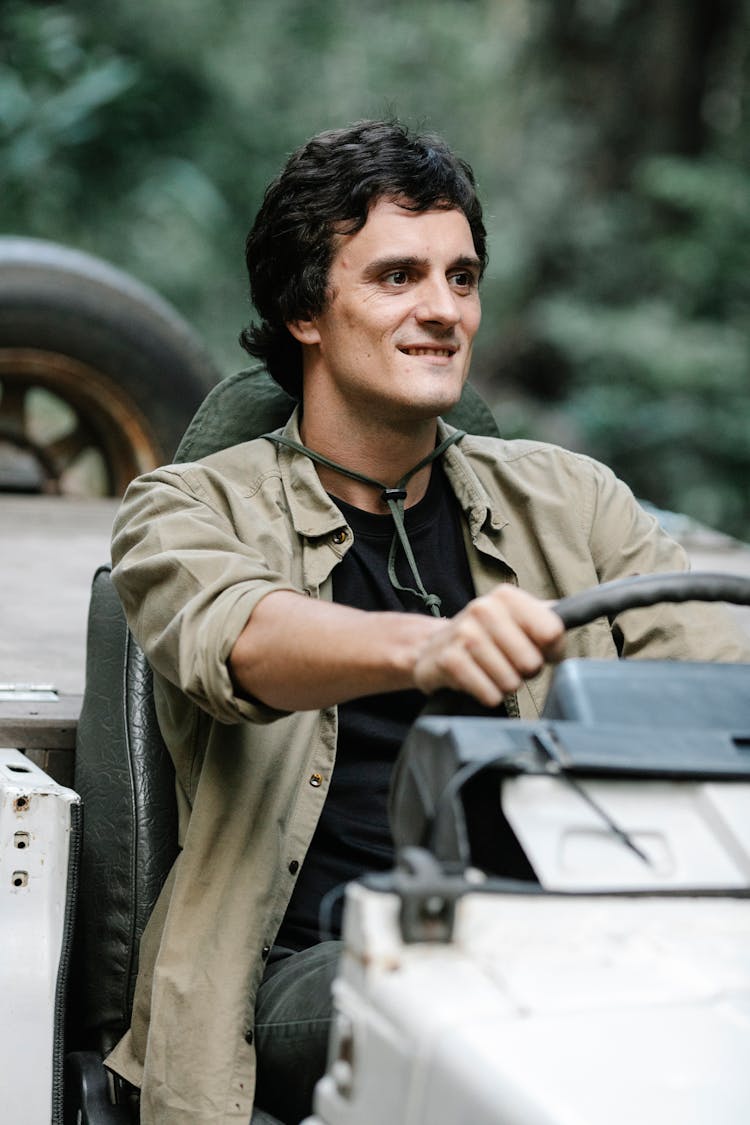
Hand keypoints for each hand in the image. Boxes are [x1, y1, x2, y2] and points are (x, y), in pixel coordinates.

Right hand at [412, 584, 563, 706]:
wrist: (433, 649)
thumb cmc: (486, 638)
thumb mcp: (517, 622)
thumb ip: (549, 620)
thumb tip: (575, 616)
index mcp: (506, 596)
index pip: (552, 631)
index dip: (551, 650)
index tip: (538, 650)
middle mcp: (484, 608)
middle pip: (532, 660)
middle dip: (526, 672)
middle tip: (510, 664)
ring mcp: (464, 633)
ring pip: (510, 680)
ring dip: (506, 685)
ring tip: (493, 673)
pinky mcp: (449, 660)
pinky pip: (489, 693)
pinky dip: (490, 695)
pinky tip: (480, 683)